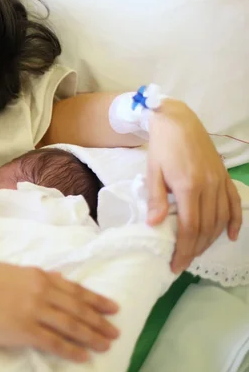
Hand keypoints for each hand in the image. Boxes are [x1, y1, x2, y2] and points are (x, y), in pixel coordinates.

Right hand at [0, 264, 119, 361]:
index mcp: (38, 276)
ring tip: (106, 344)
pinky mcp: (24, 330)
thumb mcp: (11, 271)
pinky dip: (71, 350)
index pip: (74, 290)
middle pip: (78, 308)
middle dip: (99, 320)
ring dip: (91, 336)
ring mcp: (34, 311)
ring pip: (71, 325)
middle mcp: (41, 292)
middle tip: (115, 331)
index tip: (111, 307)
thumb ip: (36, 276)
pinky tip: (84, 356)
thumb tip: (58, 278)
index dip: (95, 300)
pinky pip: (54, 342)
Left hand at [146, 100, 242, 272]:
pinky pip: (234, 203)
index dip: (184, 249)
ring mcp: (220, 182)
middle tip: (183, 262)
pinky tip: (230, 236)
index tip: (175, 265)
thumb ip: (156, 199)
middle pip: (206, 228)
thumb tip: (156, 225)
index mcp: (188, 187)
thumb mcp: (153, 171)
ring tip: (196, 252)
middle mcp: (209, 187)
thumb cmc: (161, 146)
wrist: (178, 121)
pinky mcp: (224, 176)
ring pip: (220, 219)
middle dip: (195, 249)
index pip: (190, 227)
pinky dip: (234, 221)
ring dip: (210, 239)